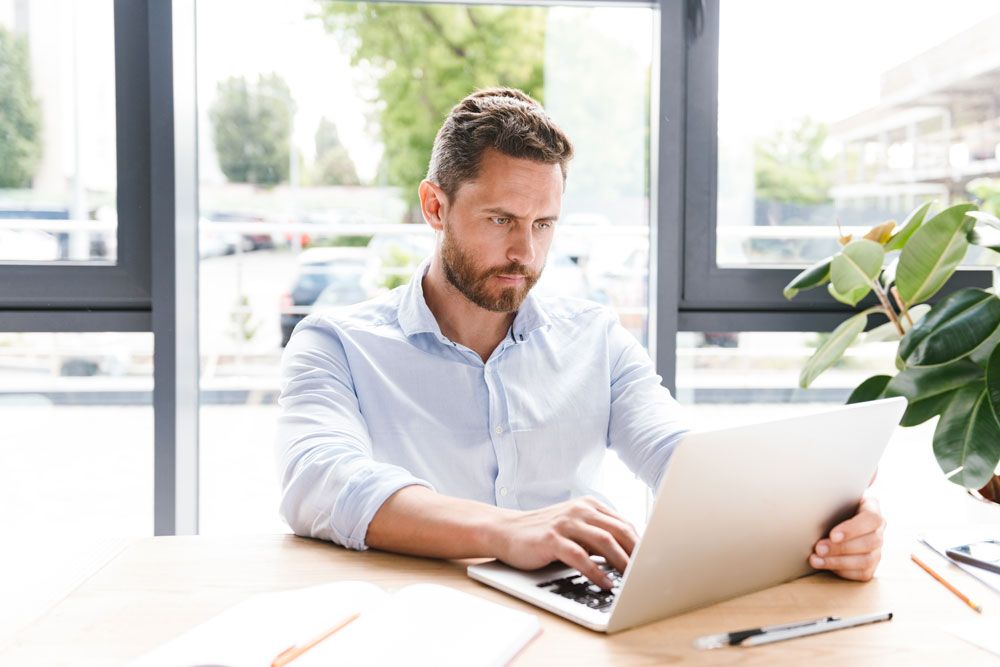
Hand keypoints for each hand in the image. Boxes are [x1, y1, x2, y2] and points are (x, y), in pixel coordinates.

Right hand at [491, 496, 638, 589]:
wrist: (505, 531)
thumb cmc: (543, 534)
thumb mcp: (574, 528)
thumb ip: (598, 535)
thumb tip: (629, 555)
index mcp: (589, 506)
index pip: (624, 524)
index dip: (641, 543)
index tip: (654, 561)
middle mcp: (580, 510)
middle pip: (619, 530)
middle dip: (638, 553)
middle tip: (649, 572)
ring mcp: (565, 523)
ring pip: (604, 541)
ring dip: (622, 562)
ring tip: (632, 580)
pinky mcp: (551, 539)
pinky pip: (580, 556)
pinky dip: (596, 571)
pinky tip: (605, 583)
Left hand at [809, 495, 884, 580]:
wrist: (831, 520)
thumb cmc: (831, 507)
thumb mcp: (833, 499)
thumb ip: (830, 500)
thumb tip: (814, 494)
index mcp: (872, 508)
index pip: (871, 519)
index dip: (852, 529)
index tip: (832, 535)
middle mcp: (878, 530)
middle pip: (869, 542)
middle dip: (841, 548)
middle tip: (818, 548)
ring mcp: (877, 549)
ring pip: (866, 560)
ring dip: (838, 561)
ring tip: (816, 559)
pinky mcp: (871, 566)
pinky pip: (862, 573)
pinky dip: (842, 571)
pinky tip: (825, 566)